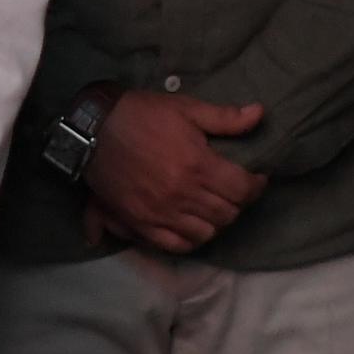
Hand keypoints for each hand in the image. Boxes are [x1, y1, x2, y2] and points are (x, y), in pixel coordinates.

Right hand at [81, 89, 267, 254]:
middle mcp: (182, 194)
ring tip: (213, 207)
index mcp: (198, 165)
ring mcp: (161, 212)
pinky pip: (175, 245)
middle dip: (238, 202)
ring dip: (215, 222)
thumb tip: (259, 113)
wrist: (94, 128)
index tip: (255, 177)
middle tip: (233, 189)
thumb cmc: (141, 114)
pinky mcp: (141, 222)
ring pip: (206, 233)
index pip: (243, 189)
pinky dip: (190, 240)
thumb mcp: (185, 108)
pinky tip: (192, 226)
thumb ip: (224, 117)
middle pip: (228, 214)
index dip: (256, 185)